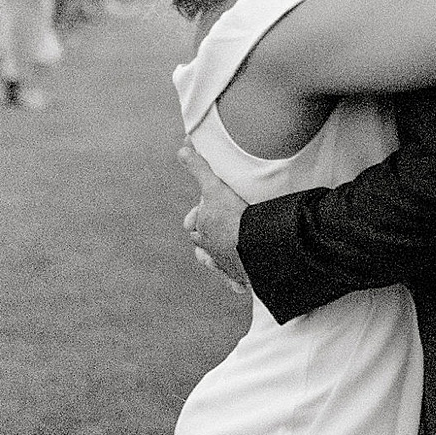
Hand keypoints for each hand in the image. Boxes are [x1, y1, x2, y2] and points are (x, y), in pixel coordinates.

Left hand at [180, 144, 249, 291]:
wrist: (253, 246)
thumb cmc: (232, 217)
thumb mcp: (215, 188)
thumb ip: (199, 169)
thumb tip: (182, 148)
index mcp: (203, 231)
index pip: (195, 226)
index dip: (197, 220)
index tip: (198, 218)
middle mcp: (212, 251)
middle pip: (204, 248)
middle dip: (208, 240)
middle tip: (217, 232)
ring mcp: (227, 266)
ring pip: (217, 265)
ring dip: (219, 259)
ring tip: (224, 255)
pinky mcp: (243, 279)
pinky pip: (236, 283)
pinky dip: (236, 283)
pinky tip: (237, 286)